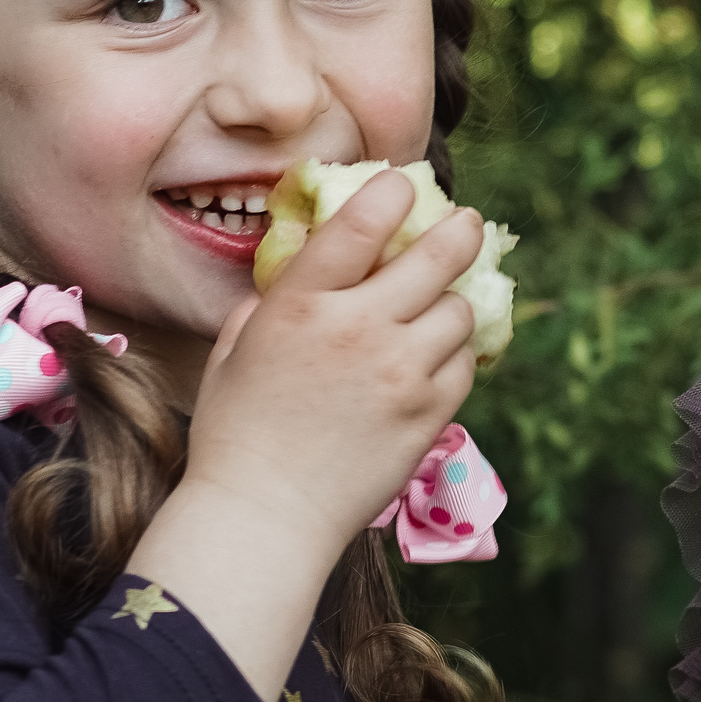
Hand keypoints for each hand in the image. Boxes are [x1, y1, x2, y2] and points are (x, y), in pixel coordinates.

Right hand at [182, 170, 480, 564]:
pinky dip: (456, 355)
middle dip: (459, 231)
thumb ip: (267, 304)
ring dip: (453, 301)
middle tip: (466, 224)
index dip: (392, 193)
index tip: (403, 185)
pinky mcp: (430, 413)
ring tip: (444, 304)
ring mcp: (402, 371)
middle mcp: (360, 327)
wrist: (267, 516)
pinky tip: (438, 358)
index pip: (362, 223)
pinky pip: (465, 364)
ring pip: (460, 310)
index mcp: (302, 304)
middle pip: (438, 255)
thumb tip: (299, 271)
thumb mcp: (235, 351)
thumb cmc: (236, 435)